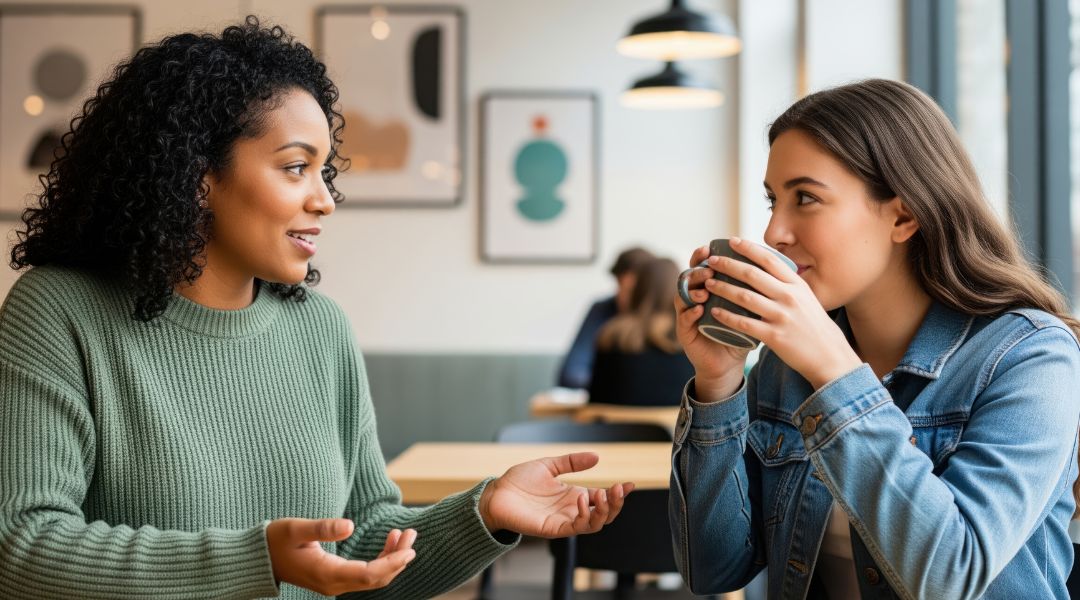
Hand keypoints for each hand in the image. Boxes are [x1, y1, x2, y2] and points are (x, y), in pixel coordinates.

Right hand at [266, 518, 415, 595]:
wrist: (259, 558)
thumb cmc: (275, 541)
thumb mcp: (295, 529)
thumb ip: (322, 528)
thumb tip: (350, 525)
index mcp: (326, 574)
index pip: (369, 574)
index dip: (392, 562)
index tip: (410, 548)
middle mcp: (334, 584)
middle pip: (376, 578)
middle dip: (398, 558)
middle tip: (412, 533)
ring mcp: (335, 584)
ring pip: (373, 577)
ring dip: (392, 558)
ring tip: (405, 534)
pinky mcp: (335, 579)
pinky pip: (365, 574)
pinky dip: (381, 559)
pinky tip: (389, 540)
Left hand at [478, 452, 634, 537]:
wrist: (496, 494)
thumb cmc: (519, 482)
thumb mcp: (550, 465)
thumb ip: (571, 462)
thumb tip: (596, 457)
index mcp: (574, 495)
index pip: (603, 498)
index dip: (619, 493)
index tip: (631, 484)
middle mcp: (572, 510)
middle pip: (605, 514)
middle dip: (617, 503)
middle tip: (621, 489)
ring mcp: (564, 521)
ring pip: (595, 524)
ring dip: (605, 511)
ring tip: (605, 494)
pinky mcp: (553, 529)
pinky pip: (576, 528)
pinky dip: (584, 515)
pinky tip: (582, 498)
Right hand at [674, 245, 752, 400]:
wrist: (729, 365)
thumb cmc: (742, 335)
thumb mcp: (750, 310)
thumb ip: (756, 290)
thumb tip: (779, 265)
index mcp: (710, 289)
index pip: (704, 265)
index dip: (706, 255)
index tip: (713, 247)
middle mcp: (695, 297)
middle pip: (690, 275)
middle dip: (699, 268)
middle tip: (709, 266)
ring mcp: (687, 313)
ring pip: (683, 294)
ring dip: (693, 289)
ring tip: (705, 288)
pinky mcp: (684, 331)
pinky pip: (683, 317)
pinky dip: (690, 311)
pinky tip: (700, 309)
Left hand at [703, 237, 861, 388]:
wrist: (829, 356)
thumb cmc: (814, 326)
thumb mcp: (807, 298)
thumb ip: (788, 284)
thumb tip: (767, 268)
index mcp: (797, 284)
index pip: (769, 259)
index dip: (748, 248)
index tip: (731, 241)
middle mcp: (789, 297)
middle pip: (752, 274)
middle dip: (728, 265)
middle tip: (711, 261)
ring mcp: (782, 316)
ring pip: (744, 296)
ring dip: (722, 288)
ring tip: (708, 283)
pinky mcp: (774, 336)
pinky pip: (744, 323)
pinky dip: (727, 316)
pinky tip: (714, 312)